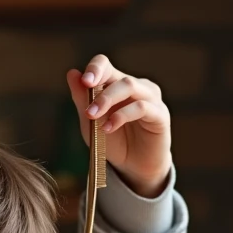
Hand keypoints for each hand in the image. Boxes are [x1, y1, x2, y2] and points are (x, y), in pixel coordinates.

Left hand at [68, 54, 171, 198]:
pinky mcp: (160, 114)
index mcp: (116, 84)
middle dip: (100, 93)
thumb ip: (82, 99)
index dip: (95, 69)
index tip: (84, 81)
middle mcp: (136, 86)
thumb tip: (72, 73)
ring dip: (109, 101)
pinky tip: (109, 128)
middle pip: (118, 77)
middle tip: (88, 112)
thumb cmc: (113, 142)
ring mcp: (150, 98)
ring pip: (130, 86)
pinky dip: (122, 116)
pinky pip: (141, 107)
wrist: (134, 166)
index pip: (105, 65)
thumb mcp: (90, 122)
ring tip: (94, 118)